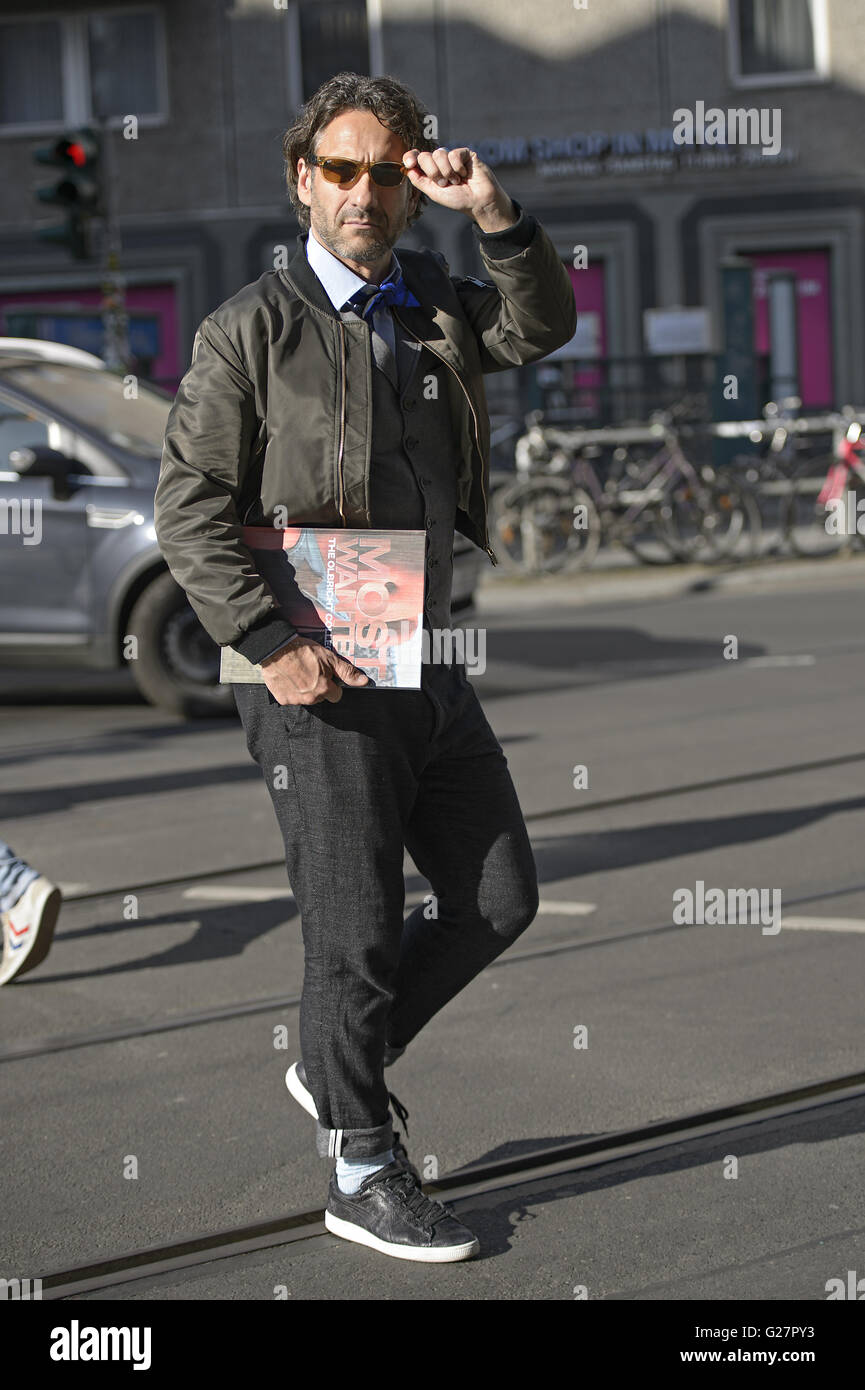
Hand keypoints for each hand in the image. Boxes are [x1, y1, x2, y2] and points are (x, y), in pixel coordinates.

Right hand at [260, 635, 369, 704]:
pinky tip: (289, 677)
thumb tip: (363, 682)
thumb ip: (346, 672)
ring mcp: (296, 700)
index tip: (326, 676)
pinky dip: (291, 690)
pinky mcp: (283, 699)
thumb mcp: (329, 658)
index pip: (336, 695)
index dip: (333, 685)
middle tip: (311, 671)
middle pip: (321, 698)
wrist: (276, 648)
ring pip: (306, 699)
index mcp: (324, 689)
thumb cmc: (303, 650)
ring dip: (305, 690)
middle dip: (319, 687)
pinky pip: (291, 698)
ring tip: (299, 673)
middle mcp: (310, 698)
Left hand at [401, 147, 516, 230]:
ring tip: (457, 181)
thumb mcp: (434, 193)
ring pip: (439, 154)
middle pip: (425, 156)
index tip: (409, 163)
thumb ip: (420, 181)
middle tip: (444, 183)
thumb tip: (407, 169)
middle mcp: (440, 162)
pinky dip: (458, 167)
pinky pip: (453, 154)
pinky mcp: (464, 153)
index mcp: (431, 171)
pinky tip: (465, 174)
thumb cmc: (458, 200)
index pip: (417, 158)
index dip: (411, 157)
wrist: (478, 202)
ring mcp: (452, 157)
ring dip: (447, 172)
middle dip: (433, 172)